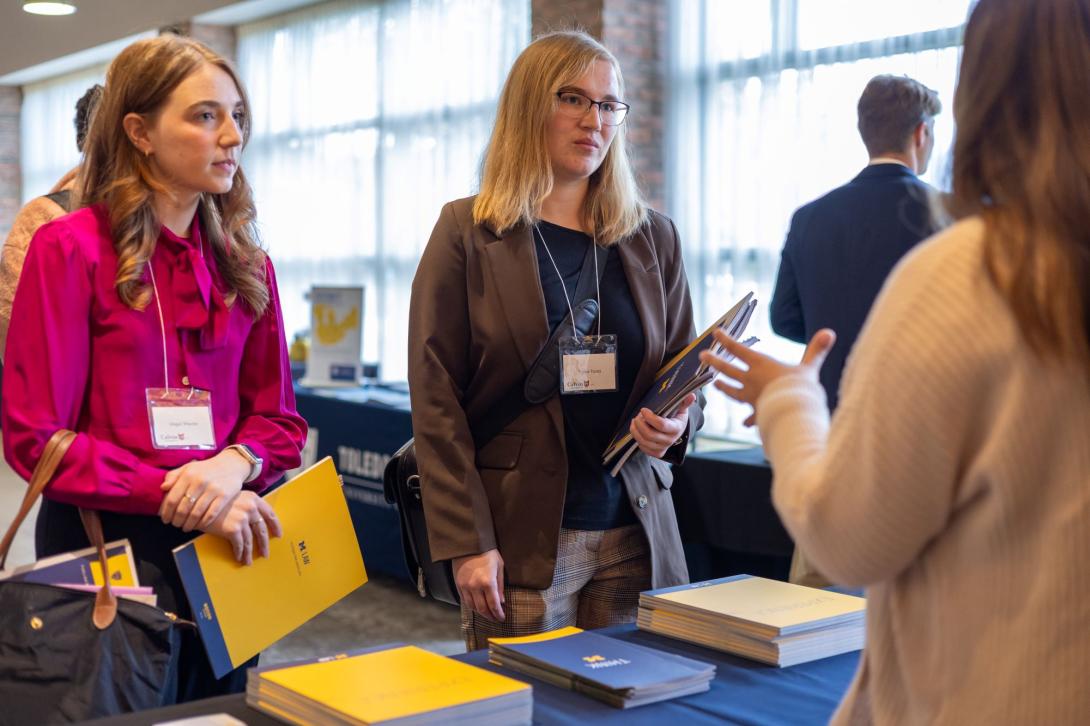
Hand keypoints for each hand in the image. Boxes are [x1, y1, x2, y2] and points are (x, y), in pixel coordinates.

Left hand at [159, 449, 251, 530]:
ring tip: (185, 527)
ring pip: (196, 514)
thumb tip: (163, 488)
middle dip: (176, 520)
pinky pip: (211, 514)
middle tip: (175, 525)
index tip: (164, 519)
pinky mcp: (224, 496)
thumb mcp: (188, 468)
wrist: (231, 464)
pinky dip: (203, 523)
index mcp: (188, 475)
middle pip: (183, 509)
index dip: (166, 512)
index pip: (172, 499)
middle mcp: (200, 482)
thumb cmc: (205, 469)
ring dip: (188, 524)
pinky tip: (199, 525)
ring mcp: (213, 489)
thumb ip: (173, 476)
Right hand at [201, 491, 282, 564]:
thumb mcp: (233, 497)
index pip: (270, 513)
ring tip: (248, 561)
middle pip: (262, 530)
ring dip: (250, 553)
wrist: (196, 503)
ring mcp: (243, 518)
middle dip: (264, 544)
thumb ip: (246, 506)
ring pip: (250, 540)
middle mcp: (251, 507)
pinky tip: (239, 558)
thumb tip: (254, 522)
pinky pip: (240, 545)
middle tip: (265, 554)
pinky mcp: (233, 529)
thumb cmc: (213, 500)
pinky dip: (240, 553)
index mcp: (253, 498)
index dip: (276, 525)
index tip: (278, 535)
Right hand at [452, 549, 504, 620]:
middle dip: (490, 616)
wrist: (469, 543)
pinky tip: (477, 606)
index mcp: (488, 582)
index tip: (502, 618)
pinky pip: (464, 600)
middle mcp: (475, 587)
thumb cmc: (487, 553)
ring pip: (472, 607)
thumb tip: (502, 601)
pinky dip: (471, 606)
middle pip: (482, 609)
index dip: (498, 614)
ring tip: (487, 614)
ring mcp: (465, 586)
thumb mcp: (499, 567)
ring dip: (480, 613)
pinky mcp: (458, 584)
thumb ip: (500, 585)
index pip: (494, 605)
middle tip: (495, 619)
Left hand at [629, 392, 695, 458]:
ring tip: (635, 421)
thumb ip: (684, 402)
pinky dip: (638, 439)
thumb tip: (692, 396)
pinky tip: (637, 430)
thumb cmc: (676, 416)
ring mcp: (663, 448)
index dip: (650, 417)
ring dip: (635, 431)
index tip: (643, 409)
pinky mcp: (657, 453)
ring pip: (644, 442)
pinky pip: (643, 448)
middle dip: (640, 424)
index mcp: (676, 428)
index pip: (661, 425)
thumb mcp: (681, 408)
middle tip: (637, 416)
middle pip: (650, 434)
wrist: (676, 430)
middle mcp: (670, 440)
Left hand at [700, 328, 835, 425]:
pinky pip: (751, 416)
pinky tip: (745, 423)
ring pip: (733, 392)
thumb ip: (816, 351)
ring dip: (724, 388)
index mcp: (761, 365)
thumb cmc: (800, 388)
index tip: (715, 333)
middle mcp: (752, 380)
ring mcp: (752, 398)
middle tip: (702, 356)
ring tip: (716, 385)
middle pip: (728, 369)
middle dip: (715, 362)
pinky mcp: (758, 413)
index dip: (726, 340)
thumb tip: (830, 332)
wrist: (794, 415)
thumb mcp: (809, 367)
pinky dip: (749, 419)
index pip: (739, 349)